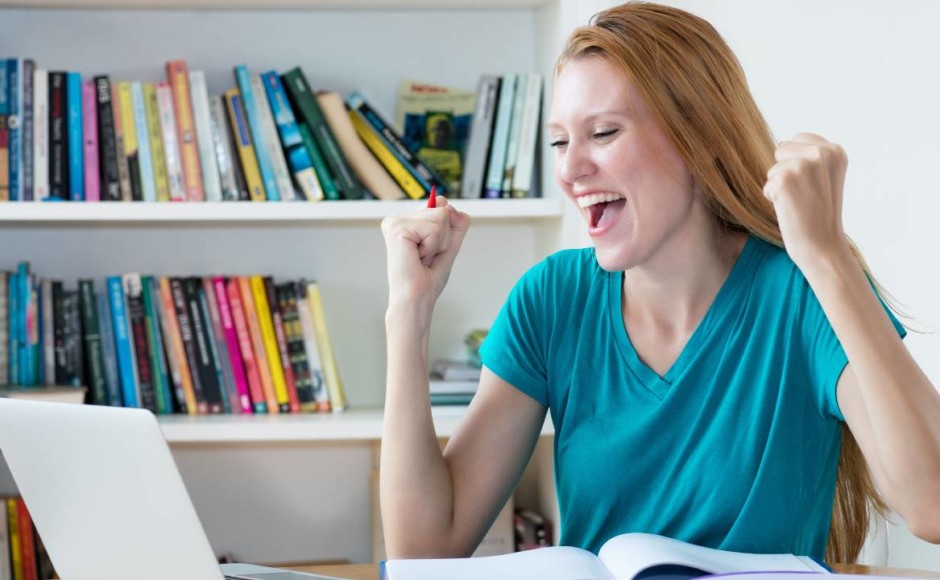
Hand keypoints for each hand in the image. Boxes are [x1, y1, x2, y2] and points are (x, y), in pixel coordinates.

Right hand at [381, 196, 470, 310]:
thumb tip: (450, 206)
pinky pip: (435, 226)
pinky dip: (433, 245)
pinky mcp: (397, 228)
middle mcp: (397, 219)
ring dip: (438, 242)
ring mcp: (395, 222)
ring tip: (421, 257)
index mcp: (406, 221)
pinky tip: (418, 256)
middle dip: (443, 237)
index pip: (440, 205)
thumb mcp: (448, 245)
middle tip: (425, 256)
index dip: (446, 231)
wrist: (417, 297)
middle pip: (442, 209)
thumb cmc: (427, 278)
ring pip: (441, 215)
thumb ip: (455, 223)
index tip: (430, 250)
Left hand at [763, 133, 850, 271]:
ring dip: (780, 186)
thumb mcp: (824, 177)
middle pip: (782, 149)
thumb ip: (809, 156)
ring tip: (799, 202)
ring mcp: (803, 165)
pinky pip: (767, 184)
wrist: (822, 244)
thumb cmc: (819, 213)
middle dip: (787, 172)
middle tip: (805, 195)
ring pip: (773, 168)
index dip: (798, 163)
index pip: (798, 139)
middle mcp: (822, 153)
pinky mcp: (784, 179)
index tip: (813, 185)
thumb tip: (780, 142)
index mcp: (835, 151)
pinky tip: (790, 209)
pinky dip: (773, 198)